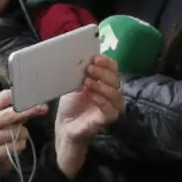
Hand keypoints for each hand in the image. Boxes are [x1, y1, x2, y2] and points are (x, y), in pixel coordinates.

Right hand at [0, 89, 47, 181]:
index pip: (4, 97)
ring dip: (23, 134)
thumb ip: (16, 111)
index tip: (37, 98)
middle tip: (43, 108)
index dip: (21, 97)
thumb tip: (36, 101)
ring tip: (18, 137)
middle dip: (29, 111)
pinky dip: (21, 146)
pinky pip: (16, 146)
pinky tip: (15, 147)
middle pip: (10, 114)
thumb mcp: (2, 122)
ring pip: (16, 131)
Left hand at [55, 55, 123, 178]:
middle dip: (102, 72)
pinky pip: (111, 108)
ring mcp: (111, 106)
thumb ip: (81, 72)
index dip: (106, 62)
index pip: (113, 68)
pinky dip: (101, 100)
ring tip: (87, 82)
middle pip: (116, 78)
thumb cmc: (70, 104)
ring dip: (101, 85)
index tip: (95, 58)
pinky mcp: (108, 118)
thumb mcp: (74, 83)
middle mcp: (111, 92)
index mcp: (105, 81)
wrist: (65, 124)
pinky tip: (91, 95)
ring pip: (116, 93)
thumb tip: (84, 57)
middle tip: (89, 69)